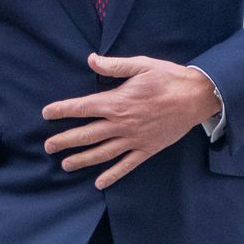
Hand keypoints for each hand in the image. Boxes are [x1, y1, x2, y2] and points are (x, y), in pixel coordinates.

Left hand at [42, 53, 220, 189]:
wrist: (197, 97)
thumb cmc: (167, 78)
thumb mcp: (140, 65)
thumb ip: (114, 66)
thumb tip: (91, 60)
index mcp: (116, 102)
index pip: (82, 107)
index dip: (62, 110)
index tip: (46, 113)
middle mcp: (122, 123)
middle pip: (87, 134)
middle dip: (65, 140)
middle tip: (47, 146)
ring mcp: (134, 139)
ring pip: (102, 153)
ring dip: (82, 159)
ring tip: (65, 165)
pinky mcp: (147, 149)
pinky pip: (126, 165)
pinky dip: (112, 175)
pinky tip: (99, 183)